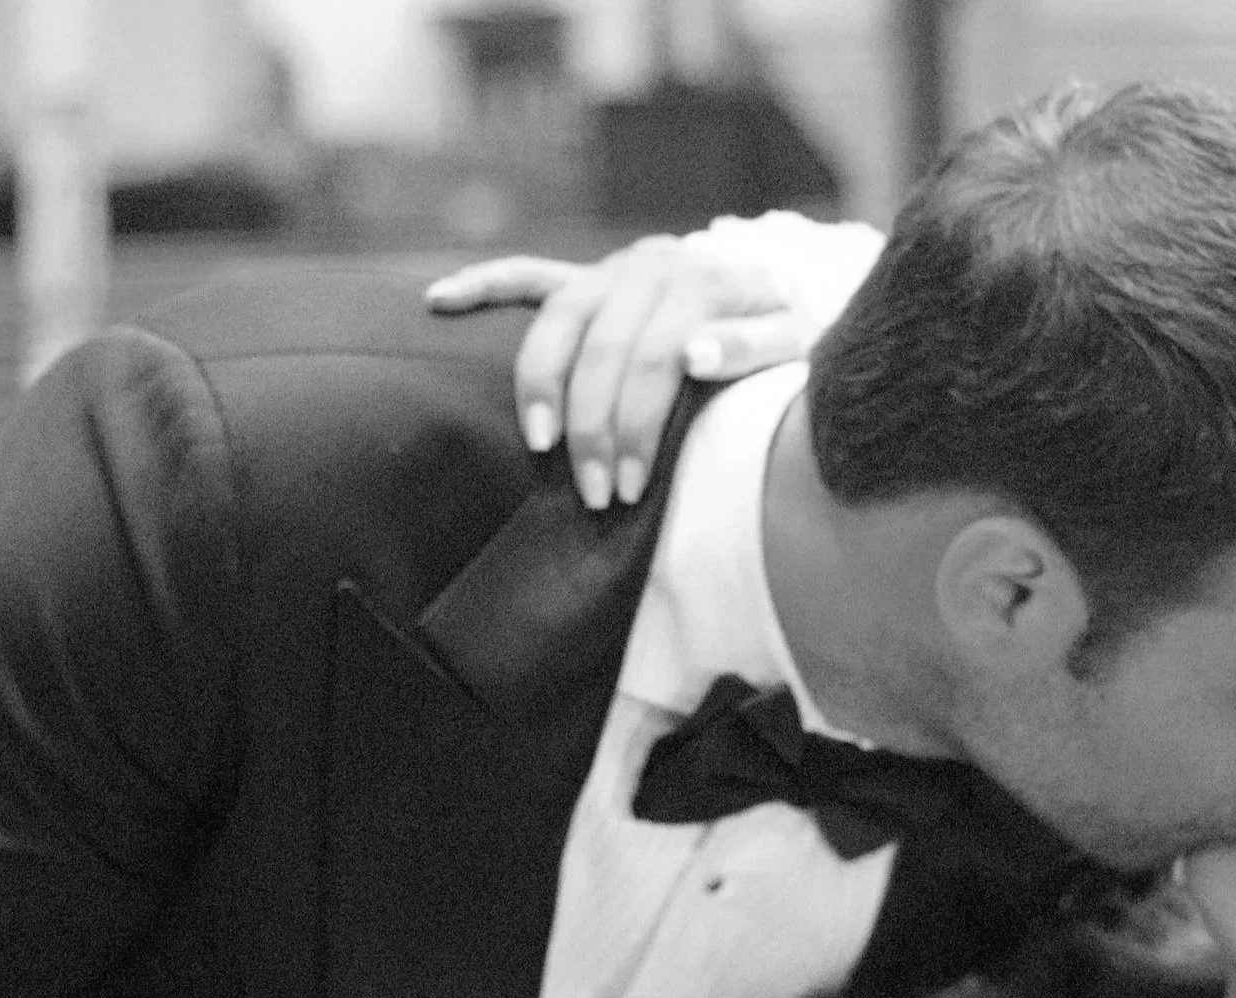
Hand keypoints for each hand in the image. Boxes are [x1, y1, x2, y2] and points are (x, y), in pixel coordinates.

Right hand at [425, 232, 825, 510]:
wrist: (779, 295)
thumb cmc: (784, 337)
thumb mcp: (795, 345)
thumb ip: (753, 346)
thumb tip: (695, 355)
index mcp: (706, 282)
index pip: (658, 357)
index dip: (639, 426)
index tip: (630, 490)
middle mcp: (654, 265)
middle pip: (604, 346)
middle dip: (592, 427)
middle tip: (592, 493)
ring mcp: (614, 269)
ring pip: (558, 315)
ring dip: (540, 380)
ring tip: (536, 441)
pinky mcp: (587, 275)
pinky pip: (526, 274)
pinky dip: (483, 285)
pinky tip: (440, 302)